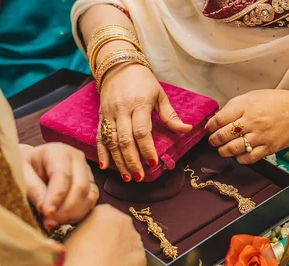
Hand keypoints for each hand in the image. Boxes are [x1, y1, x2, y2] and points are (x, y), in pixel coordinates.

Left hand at [20, 143, 97, 229]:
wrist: (32, 164)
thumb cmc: (25, 167)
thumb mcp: (22, 174)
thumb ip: (33, 189)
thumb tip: (47, 209)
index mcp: (59, 151)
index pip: (63, 176)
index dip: (56, 197)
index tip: (47, 213)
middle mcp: (77, 159)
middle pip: (80, 187)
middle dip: (66, 209)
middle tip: (49, 223)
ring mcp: (87, 172)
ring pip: (89, 197)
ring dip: (73, 214)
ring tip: (53, 223)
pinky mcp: (90, 185)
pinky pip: (90, 203)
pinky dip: (78, 214)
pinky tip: (62, 220)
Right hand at [62, 205, 145, 265]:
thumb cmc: (73, 257)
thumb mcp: (70, 234)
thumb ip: (82, 229)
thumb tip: (85, 234)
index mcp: (105, 211)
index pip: (102, 216)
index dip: (95, 228)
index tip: (90, 237)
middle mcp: (125, 221)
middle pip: (119, 227)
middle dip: (111, 237)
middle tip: (98, 252)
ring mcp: (136, 239)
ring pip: (128, 243)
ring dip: (120, 250)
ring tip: (105, 264)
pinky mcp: (142, 257)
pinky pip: (134, 260)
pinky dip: (127, 265)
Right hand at [97, 64, 191, 181]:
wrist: (118, 65)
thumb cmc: (142, 81)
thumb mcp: (159, 94)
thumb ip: (170, 115)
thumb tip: (187, 129)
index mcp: (139, 105)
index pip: (142, 131)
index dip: (147, 148)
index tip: (153, 162)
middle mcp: (121, 111)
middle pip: (125, 140)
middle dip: (132, 161)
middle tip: (139, 177)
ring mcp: (109, 115)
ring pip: (112, 142)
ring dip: (118, 161)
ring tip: (127, 177)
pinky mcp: (101, 117)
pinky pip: (100, 137)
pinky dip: (101, 152)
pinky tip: (104, 166)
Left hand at [206, 90, 288, 163]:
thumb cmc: (276, 103)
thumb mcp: (253, 96)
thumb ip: (235, 106)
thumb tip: (217, 116)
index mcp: (246, 106)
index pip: (220, 119)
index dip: (210, 126)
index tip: (208, 128)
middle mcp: (252, 122)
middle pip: (223, 135)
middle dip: (213, 140)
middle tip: (212, 140)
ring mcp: (260, 136)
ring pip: (232, 149)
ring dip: (223, 151)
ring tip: (222, 149)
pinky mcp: (268, 149)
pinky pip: (248, 158)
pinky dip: (239, 158)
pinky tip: (238, 154)